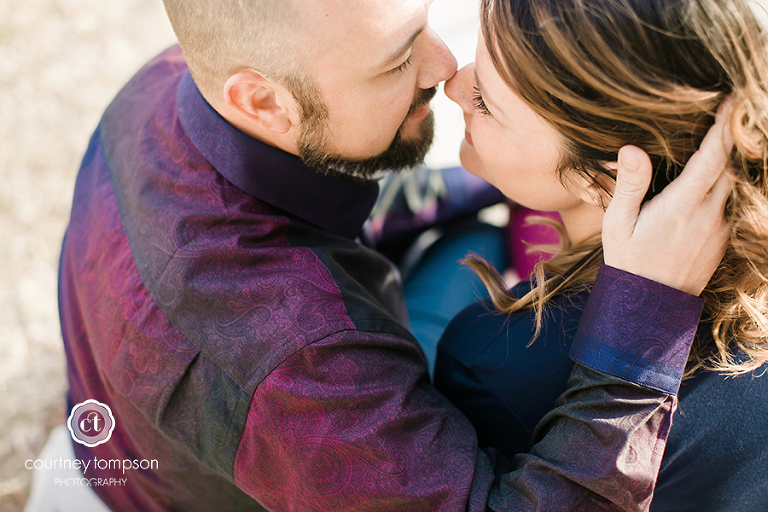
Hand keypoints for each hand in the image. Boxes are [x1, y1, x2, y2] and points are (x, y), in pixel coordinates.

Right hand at [602, 98, 733, 295]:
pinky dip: (727, 186)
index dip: (724, 127)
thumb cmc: (628, 261)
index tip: (732, 100)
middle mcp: (709, 215)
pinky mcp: (724, 239)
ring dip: (730, 162)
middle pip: (731, 166)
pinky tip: (714, 179)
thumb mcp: (616, 224)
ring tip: (723, 140)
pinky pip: (732, 204)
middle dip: (732, 139)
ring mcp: (720, 228)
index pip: (712, 158)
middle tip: (729, 112)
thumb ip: (629, 185)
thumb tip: (631, 148)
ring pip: (735, 185)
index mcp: (681, 207)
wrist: (649, 306)